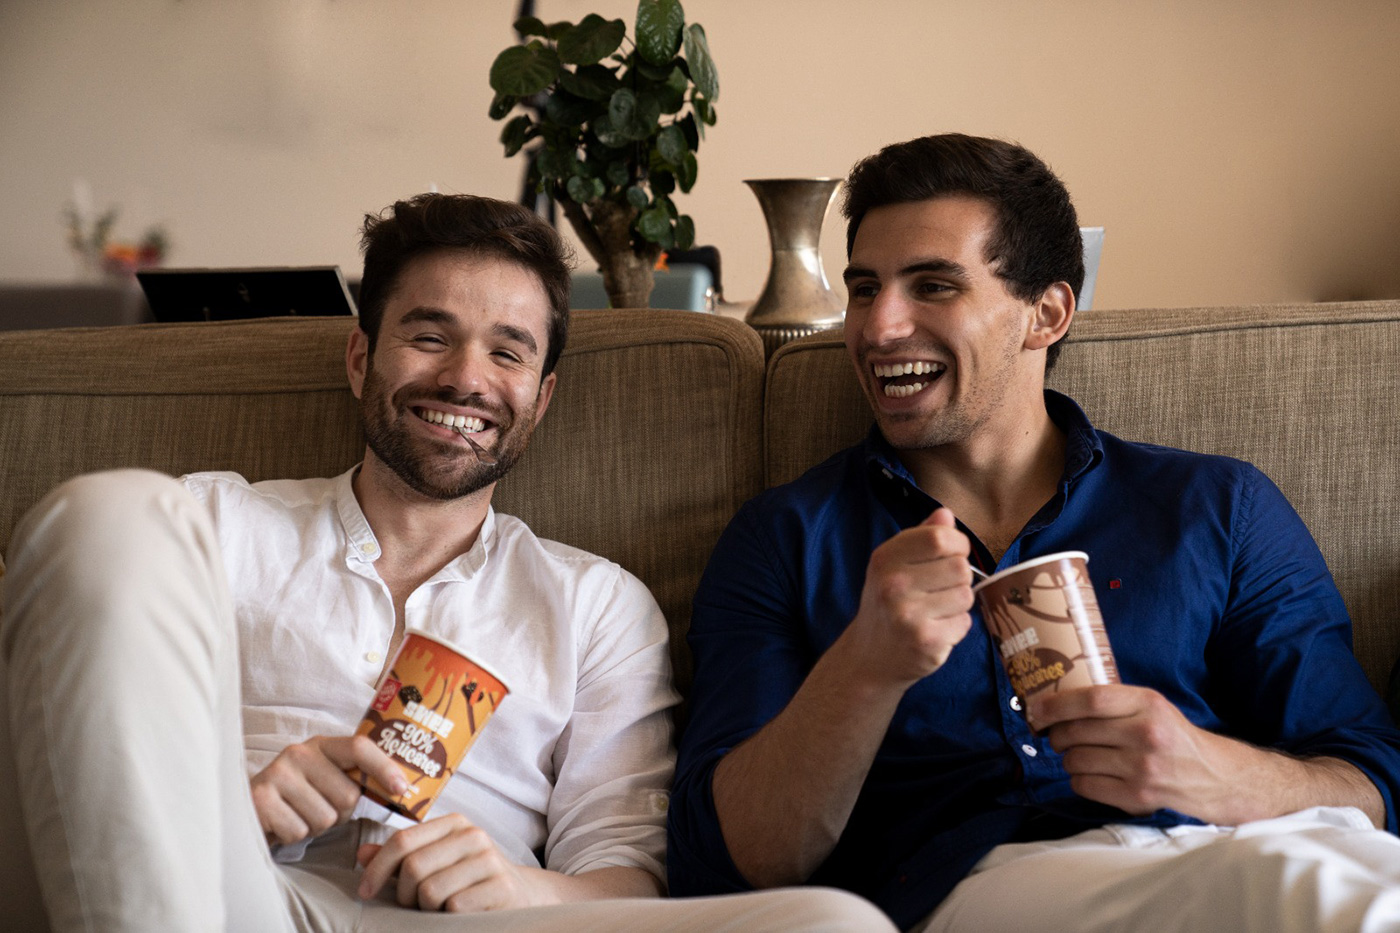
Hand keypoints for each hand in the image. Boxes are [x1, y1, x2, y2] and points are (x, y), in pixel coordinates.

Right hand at [249, 734, 408, 845]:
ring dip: (316, 826)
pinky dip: (295, 835)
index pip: (360, 747)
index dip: (384, 768)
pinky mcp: (259, 799)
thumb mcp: (328, 781)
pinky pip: (299, 831)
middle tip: (320, 808)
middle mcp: (299, 753)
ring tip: (299, 815)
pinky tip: (283, 823)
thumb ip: (357, 780)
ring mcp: (278, 773)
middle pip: (347, 794)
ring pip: (325, 817)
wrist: (247, 812)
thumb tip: (402, 790)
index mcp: (322, 745)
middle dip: (340, 813)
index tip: (402, 789)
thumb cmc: (298, 800)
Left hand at [356, 814, 550, 911]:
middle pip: (413, 868)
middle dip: (403, 895)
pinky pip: (454, 907)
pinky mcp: (501, 887)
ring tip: (436, 910)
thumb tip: (361, 854)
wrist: (521, 896)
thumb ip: (399, 858)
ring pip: (430, 891)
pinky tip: (457, 915)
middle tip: (411, 906)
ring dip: (425, 910)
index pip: (402, 840)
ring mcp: (489, 860)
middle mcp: (473, 835)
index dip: (377, 869)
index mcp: (454, 823)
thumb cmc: (468, 880)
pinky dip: (447, 918)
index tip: (365, 892)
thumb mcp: (435, 863)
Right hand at [843, 507, 974, 685]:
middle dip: (958, 577)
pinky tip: (935, 630)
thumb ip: (921, 537)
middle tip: (939, 590)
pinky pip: (965, 623)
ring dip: (958, 604)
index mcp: (885, 559)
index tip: (952, 554)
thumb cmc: (886, 605)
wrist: (869, 657)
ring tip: (935, 612)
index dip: (957, 544)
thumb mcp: (893, 565)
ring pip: (966, 595)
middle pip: (960, 566)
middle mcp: (893, 585)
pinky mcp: (926, 642)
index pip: (940, 537)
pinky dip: (956, 627)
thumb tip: (946, 514)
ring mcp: (909, 615)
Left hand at [1032, 684, 1239, 820]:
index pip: (1090, 700)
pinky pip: (1084, 786)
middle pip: (1076, 732)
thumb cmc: (1170, 735)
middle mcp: (1145, 734)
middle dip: (1056, 735)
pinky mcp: (1137, 796)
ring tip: (1082, 756)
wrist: (1212, 776)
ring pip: (1075, 760)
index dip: (1055, 705)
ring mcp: (1142, 768)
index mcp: (1148, 704)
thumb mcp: (1150, 706)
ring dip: (1068, 759)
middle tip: (1056, 737)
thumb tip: (1051, 702)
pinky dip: (1078, 780)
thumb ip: (1111, 702)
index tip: (1034, 710)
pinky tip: (1093, 775)